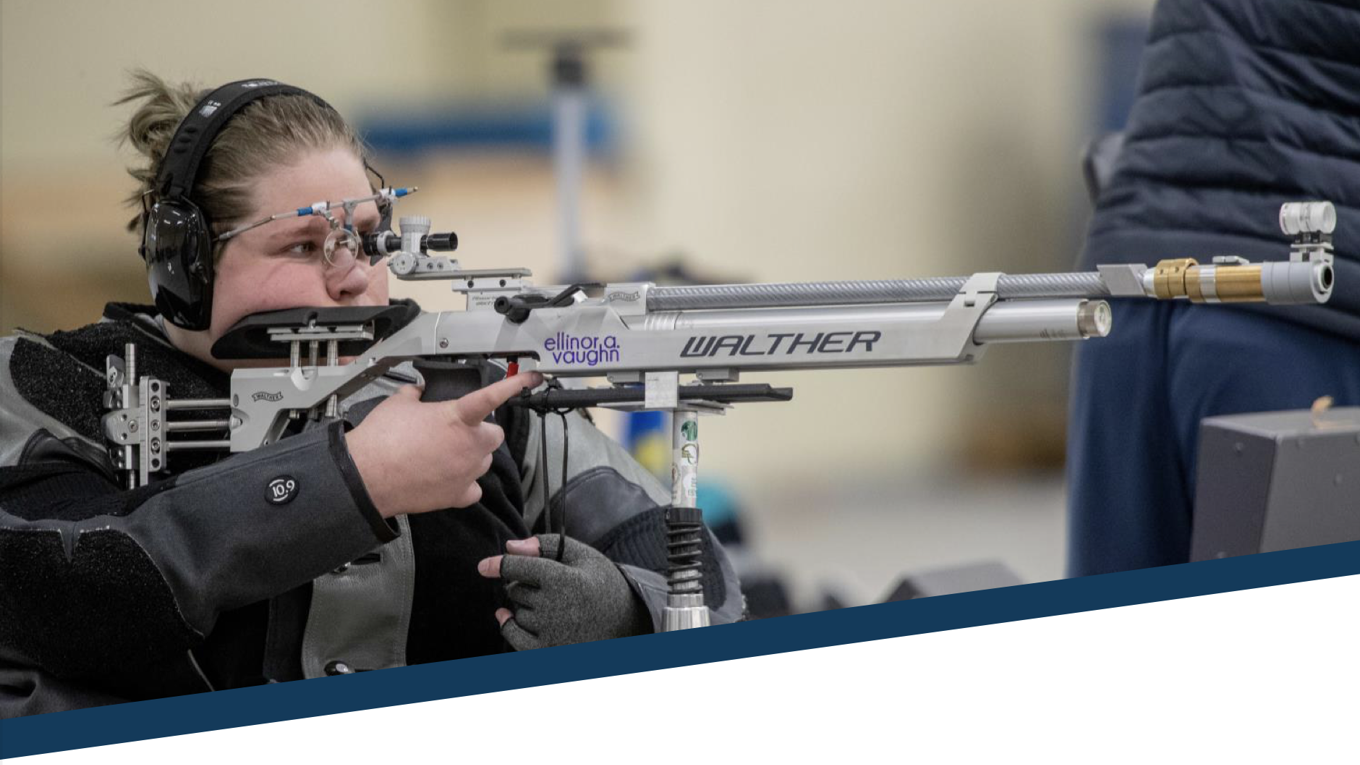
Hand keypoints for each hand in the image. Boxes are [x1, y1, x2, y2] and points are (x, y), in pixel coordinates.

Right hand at [345, 372, 541, 516]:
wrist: (367, 477)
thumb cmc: (382, 441)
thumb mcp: (398, 403)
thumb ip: (416, 394)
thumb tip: (418, 391)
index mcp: (458, 417)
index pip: (493, 396)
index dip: (515, 385)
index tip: (532, 379)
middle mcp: (470, 444)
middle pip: (493, 434)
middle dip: (479, 432)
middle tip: (455, 432)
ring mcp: (467, 471)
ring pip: (483, 460)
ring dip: (470, 456)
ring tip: (442, 455)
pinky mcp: (458, 495)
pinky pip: (473, 488)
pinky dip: (464, 483)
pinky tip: (447, 477)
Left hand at [477, 534, 652, 649]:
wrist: (627, 622)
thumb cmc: (602, 584)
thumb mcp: (582, 556)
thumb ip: (546, 545)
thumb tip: (510, 546)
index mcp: (563, 579)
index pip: (518, 568)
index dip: (498, 564)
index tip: (484, 566)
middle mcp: (554, 607)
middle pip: (516, 590)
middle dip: (523, 584)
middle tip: (549, 585)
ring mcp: (550, 632)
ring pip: (516, 611)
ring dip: (524, 605)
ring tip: (552, 603)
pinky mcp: (547, 652)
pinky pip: (513, 636)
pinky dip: (507, 626)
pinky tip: (506, 617)